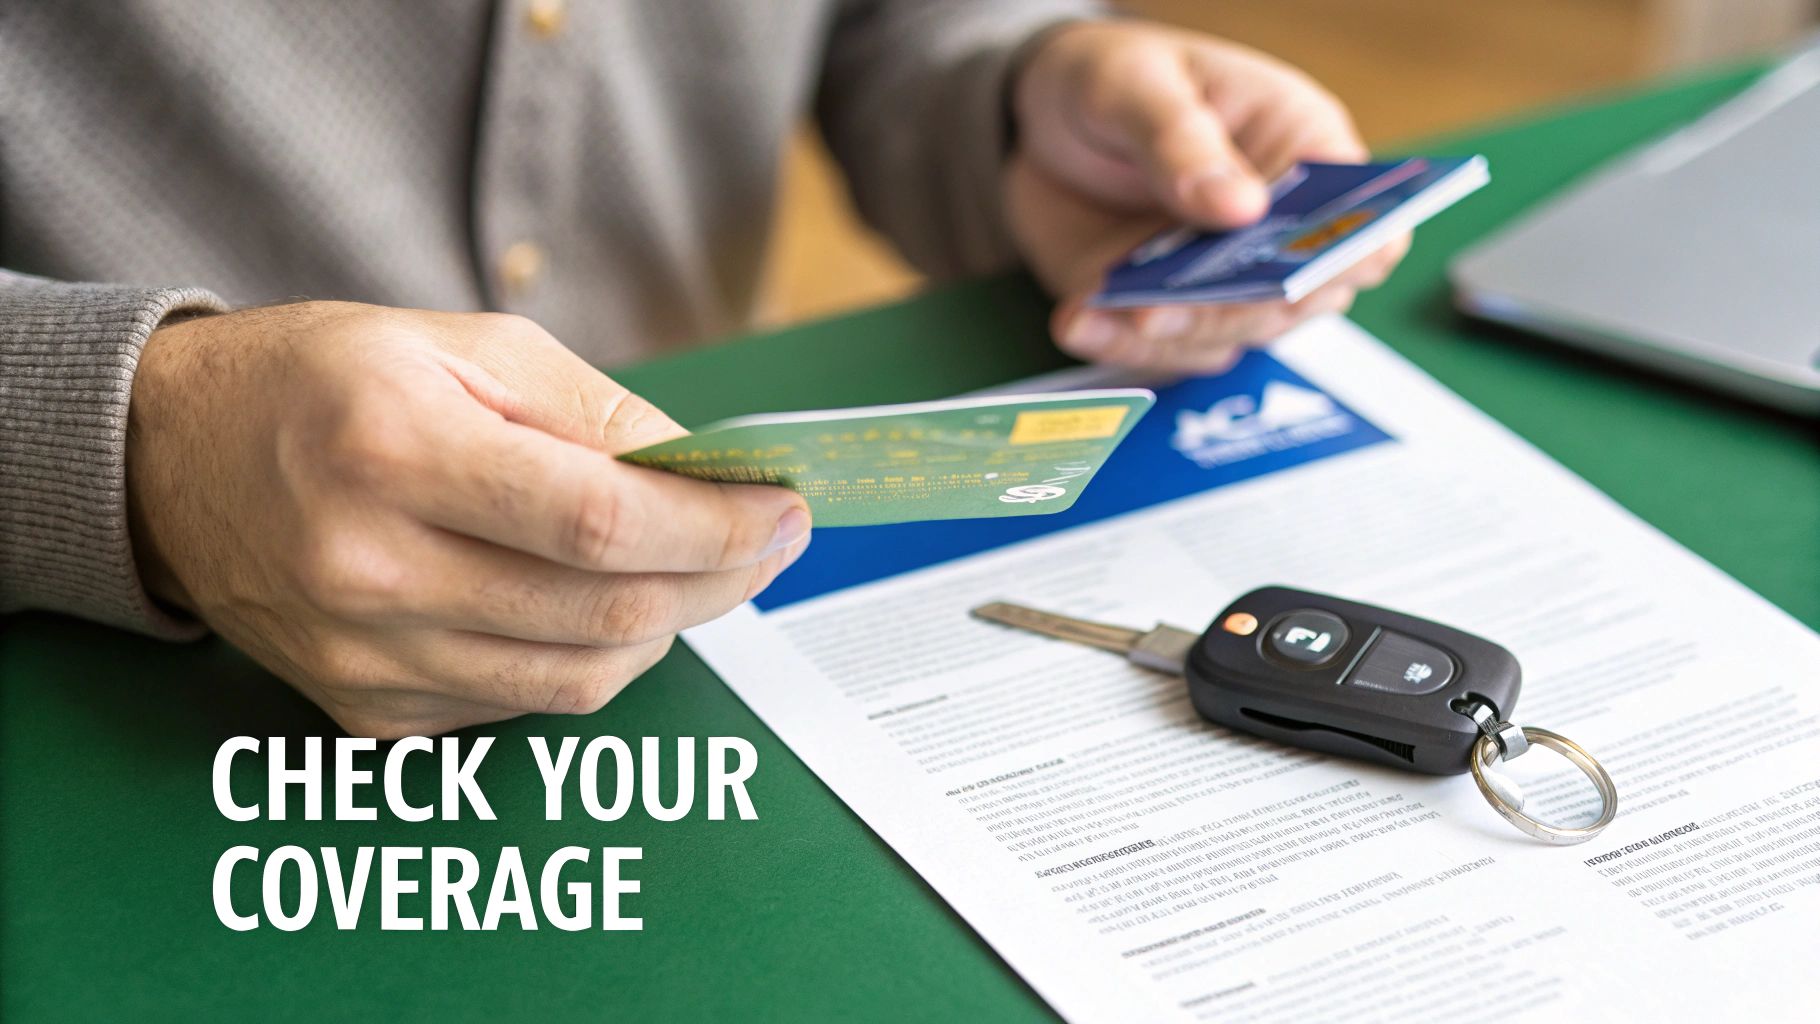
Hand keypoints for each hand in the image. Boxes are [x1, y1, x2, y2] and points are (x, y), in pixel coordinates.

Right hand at [126, 302, 810, 737]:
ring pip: (579, 681)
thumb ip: (595, 411)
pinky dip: (586, 660)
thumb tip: (708, 474)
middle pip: (604, 614)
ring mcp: (363, 656)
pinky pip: (522, 705)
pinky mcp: (366, 709)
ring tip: (698, 572)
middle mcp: (368, 568)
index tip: (783, 509)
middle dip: (718, 581)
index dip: (714, 526)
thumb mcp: (464, 345)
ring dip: (668, 630)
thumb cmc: (328, 381)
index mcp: (391, 450)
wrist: (173, 460)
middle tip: (768, 541)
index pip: (597, 521)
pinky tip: (598, 605)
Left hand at [1007, 20, 1409, 372]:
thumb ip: (1181, 138)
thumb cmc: (1117, 80)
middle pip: (1295, 300)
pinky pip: (1156, 351)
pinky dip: (1115, 344)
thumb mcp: (1137, 83)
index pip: (1364, 222)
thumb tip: (1240, 207)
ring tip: (1096, 313)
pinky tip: (1075, 319)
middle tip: (1163, 308)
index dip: (1348, 257)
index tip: (1303, 274)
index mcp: (1304, 153)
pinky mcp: (1165, 314)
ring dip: (1167, 336)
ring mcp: (1222, 282)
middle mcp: (1277, 232)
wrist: (1039, 123)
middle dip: (1232, 310)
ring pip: (1226, 336)